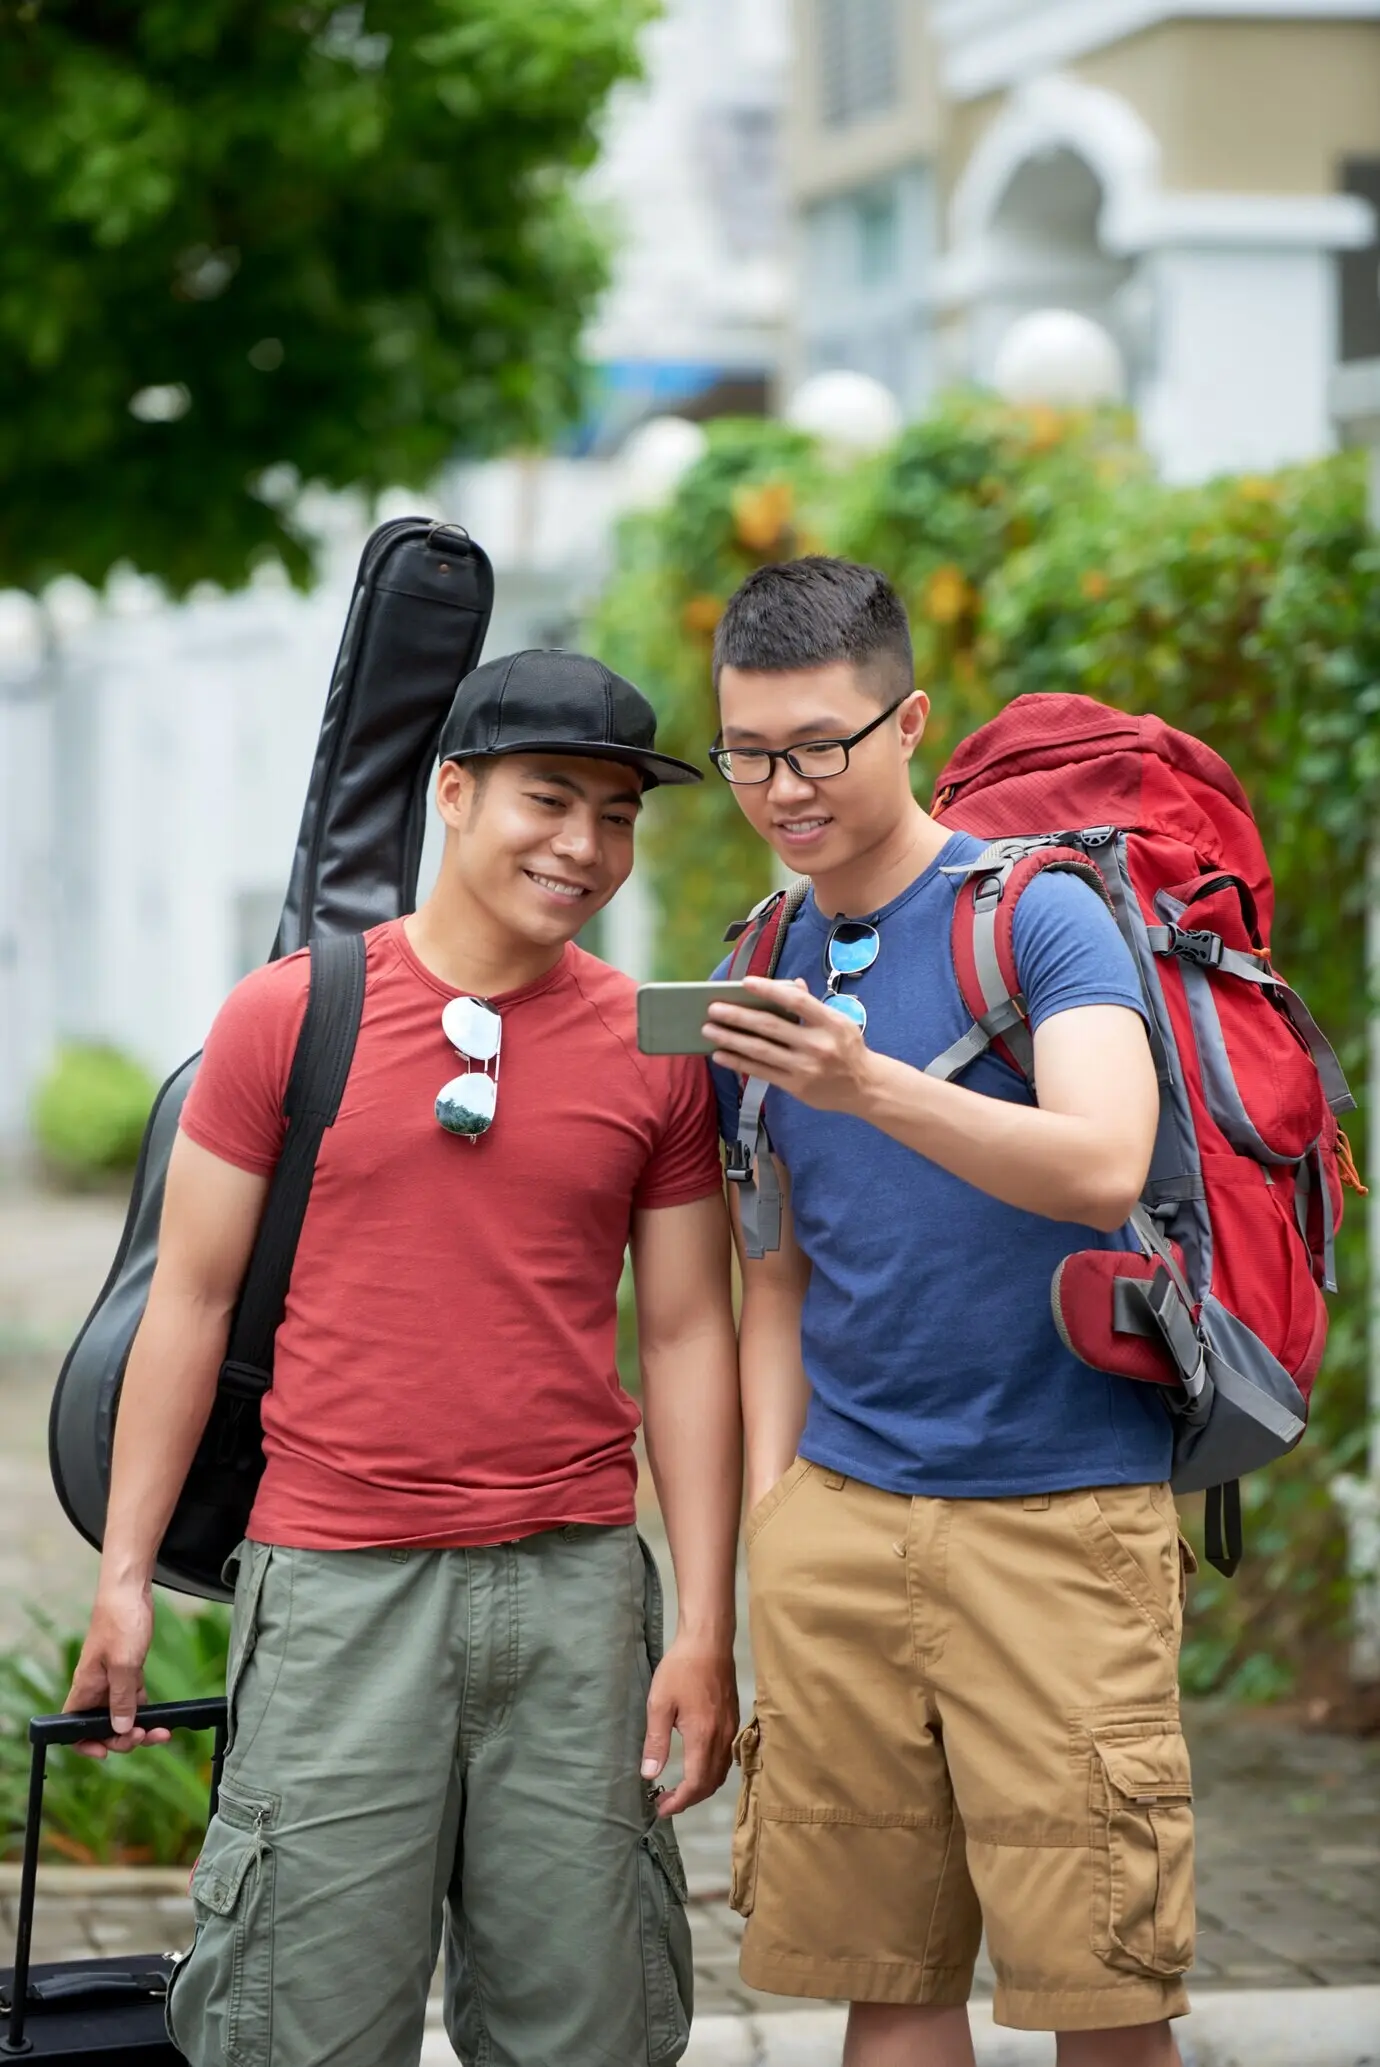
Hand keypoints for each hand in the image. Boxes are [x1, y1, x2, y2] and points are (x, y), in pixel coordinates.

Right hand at [63, 1584, 171, 1758]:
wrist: (129, 1591)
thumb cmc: (120, 1622)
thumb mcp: (123, 1665)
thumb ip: (122, 1700)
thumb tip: (121, 1729)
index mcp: (85, 1688)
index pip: (75, 1728)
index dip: (87, 1744)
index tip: (106, 1752)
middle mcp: (95, 1688)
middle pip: (103, 1726)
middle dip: (123, 1738)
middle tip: (146, 1737)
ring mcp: (111, 1680)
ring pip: (121, 1715)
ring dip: (139, 1727)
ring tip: (162, 1732)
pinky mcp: (128, 1670)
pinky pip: (133, 1699)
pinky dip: (145, 1710)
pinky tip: (161, 1717)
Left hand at [640, 1635, 738, 1816]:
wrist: (708, 1642)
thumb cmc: (680, 1669)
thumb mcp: (659, 1704)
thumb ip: (655, 1742)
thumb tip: (649, 1775)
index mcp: (703, 1736)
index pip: (696, 1784)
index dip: (679, 1802)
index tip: (661, 1808)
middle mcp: (722, 1738)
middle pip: (711, 1783)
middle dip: (689, 1800)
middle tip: (666, 1802)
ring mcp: (731, 1729)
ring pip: (721, 1772)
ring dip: (702, 1787)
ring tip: (680, 1789)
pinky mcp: (733, 1720)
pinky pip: (726, 1757)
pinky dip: (712, 1771)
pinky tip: (697, 1766)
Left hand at [706, 976, 875, 1114]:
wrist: (865, 1088)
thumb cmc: (848, 1048)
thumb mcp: (839, 1022)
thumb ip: (812, 1006)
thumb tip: (788, 985)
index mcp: (831, 1023)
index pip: (796, 1002)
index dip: (770, 990)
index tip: (745, 982)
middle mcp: (818, 1045)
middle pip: (771, 1027)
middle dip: (738, 1016)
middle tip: (713, 1008)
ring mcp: (806, 1068)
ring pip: (760, 1051)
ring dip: (731, 1039)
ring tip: (709, 1030)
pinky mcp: (796, 1086)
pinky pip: (761, 1072)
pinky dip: (738, 1062)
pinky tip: (720, 1055)